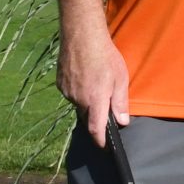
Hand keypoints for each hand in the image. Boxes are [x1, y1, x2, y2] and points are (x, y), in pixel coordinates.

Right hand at [58, 29, 130, 146]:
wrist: (81, 36)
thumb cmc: (105, 56)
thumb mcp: (120, 79)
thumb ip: (120, 102)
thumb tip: (123, 122)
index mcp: (95, 100)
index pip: (95, 129)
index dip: (100, 141)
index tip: (104, 148)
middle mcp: (78, 99)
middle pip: (87, 116)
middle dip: (96, 115)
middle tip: (105, 101)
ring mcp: (66, 91)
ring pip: (78, 104)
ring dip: (87, 100)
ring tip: (95, 81)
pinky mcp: (60, 83)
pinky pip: (70, 93)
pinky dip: (78, 91)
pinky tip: (85, 76)